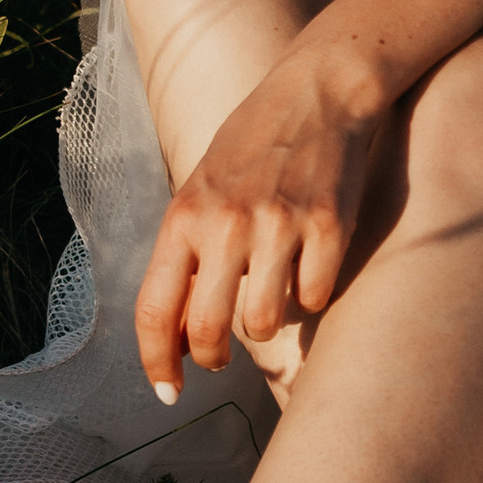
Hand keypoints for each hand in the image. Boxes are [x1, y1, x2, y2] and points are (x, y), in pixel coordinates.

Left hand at [133, 40, 392, 392]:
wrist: (318, 89)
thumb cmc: (254, 143)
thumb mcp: (202, 189)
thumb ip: (189, 252)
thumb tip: (181, 332)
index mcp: (184, 215)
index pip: (155, 309)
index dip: (157, 362)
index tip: (168, 392)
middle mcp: (225, 223)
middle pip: (208, 331)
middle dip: (214, 359)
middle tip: (222, 359)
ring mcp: (278, 225)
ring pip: (264, 323)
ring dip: (268, 324)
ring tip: (272, 293)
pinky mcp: (327, 225)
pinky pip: (313, 297)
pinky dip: (311, 295)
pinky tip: (310, 267)